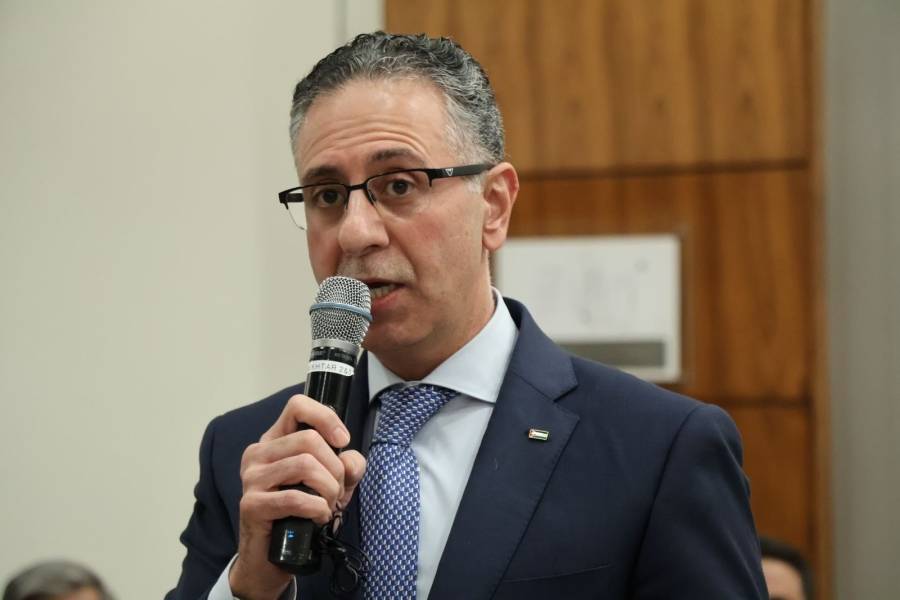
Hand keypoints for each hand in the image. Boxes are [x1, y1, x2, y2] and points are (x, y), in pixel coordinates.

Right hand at [229, 394, 366, 599]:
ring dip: (328, 489)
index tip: (343, 440)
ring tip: (328, 505)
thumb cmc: (300, 514)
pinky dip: (317, 508)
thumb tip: (351, 462)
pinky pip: (295, 497)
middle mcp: (258, 453)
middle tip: (337, 491)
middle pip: (309, 439)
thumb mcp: (332, 484)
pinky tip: (319, 517)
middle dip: (335, 468)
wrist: (271, 558)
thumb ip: (348, 466)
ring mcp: (252, 478)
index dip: (325, 417)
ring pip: (305, 465)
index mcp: (275, 440)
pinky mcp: (251, 504)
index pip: (297, 406)